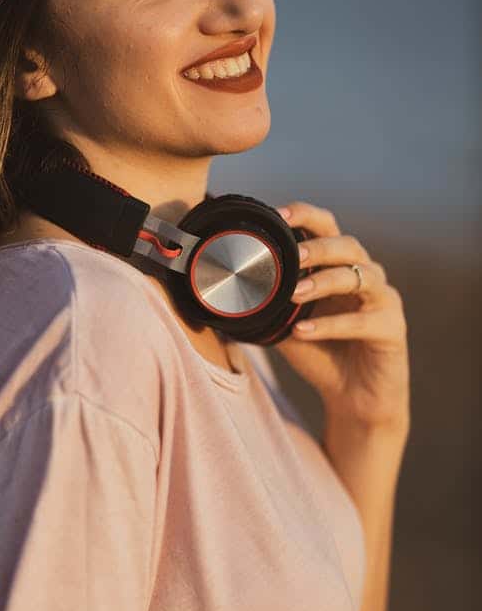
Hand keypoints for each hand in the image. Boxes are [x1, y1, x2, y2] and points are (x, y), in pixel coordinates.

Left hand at [274, 201, 410, 429]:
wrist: (352, 397)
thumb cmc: (319, 353)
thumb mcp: (284, 324)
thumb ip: (264, 303)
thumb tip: (218, 291)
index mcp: (338, 266)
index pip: (326, 227)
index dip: (305, 215)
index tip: (276, 214)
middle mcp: (365, 275)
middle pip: (348, 246)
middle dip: (318, 247)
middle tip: (291, 256)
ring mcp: (383, 300)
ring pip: (360, 277)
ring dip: (324, 282)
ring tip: (293, 293)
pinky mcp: (392, 328)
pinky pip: (363, 321)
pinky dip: (331, 325)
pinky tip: (303, 332)